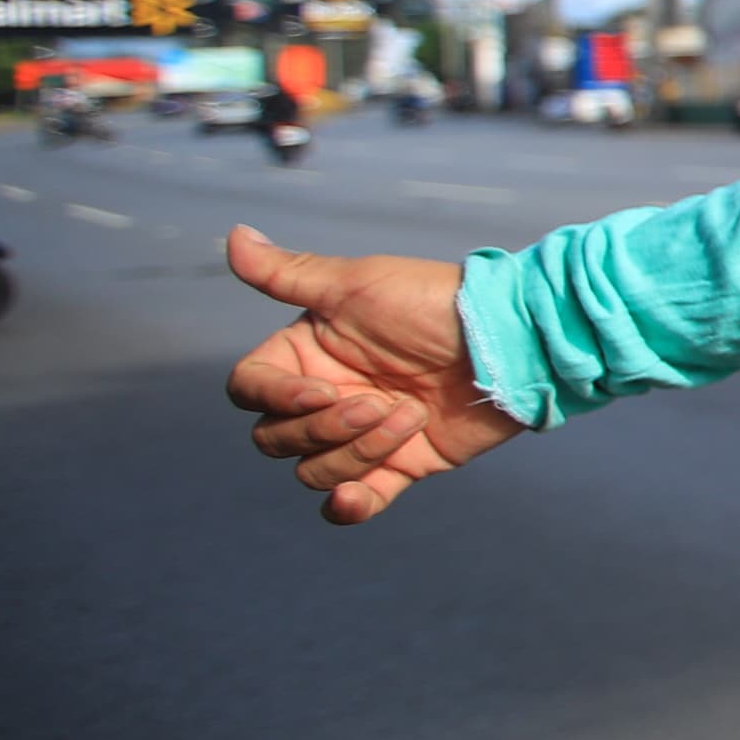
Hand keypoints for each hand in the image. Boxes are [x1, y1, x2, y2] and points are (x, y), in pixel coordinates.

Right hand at [225, 225, 526, 521]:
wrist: (507, 339)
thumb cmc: (429, 302)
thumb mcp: (355, 283)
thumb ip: (287, 273)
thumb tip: (232, 233)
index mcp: (306, 355)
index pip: (249, 390)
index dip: (275, 398)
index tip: (322, 390)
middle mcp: (327, 397)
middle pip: (275, 438)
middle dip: (322, 429)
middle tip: (379, 403)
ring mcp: (361, 435)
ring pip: (313, 470)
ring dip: (355, 452)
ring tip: (409, 418)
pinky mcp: (400, 465)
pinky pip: (356, 500)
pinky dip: (349, 506)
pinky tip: (353, 498)